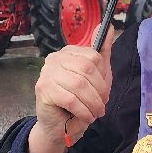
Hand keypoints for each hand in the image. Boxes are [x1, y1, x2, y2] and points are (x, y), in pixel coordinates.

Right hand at [27, 38, 113, 152]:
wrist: (59, 126)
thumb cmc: (79, 101)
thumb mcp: (97, 76)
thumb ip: (102, 52)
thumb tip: (109, 25)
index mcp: (68, 52)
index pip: (93, 57)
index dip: (103, 78)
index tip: (104, 93)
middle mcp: (55, 59)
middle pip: (87, 70)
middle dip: (99, 92)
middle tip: (101, 106)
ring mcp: (46, 73)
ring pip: (79, 85)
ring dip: (92, 104)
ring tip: (94, 114)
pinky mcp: (43, 90)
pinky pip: (70, 99)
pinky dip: (83, 111)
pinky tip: (85, 117)